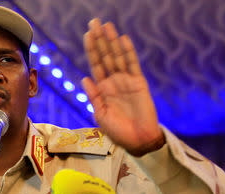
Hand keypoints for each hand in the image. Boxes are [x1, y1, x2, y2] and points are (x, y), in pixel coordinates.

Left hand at [82, 18, 164, 155]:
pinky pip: (132, 65)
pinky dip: (128, 52)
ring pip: (118, 57)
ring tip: (107, 26)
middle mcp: (114, 82)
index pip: (96, 65)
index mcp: (103, 89)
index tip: (87, 35)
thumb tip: (85, 78)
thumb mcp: (101, 115)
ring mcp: (127, 81)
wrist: (138, 141)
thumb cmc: (118, 131)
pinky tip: (123, 40)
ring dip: (112, 41)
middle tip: (95, 22)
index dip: (92, 50)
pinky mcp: (139, 84)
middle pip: (106, 56)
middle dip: (100, 40)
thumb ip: (94, 97)